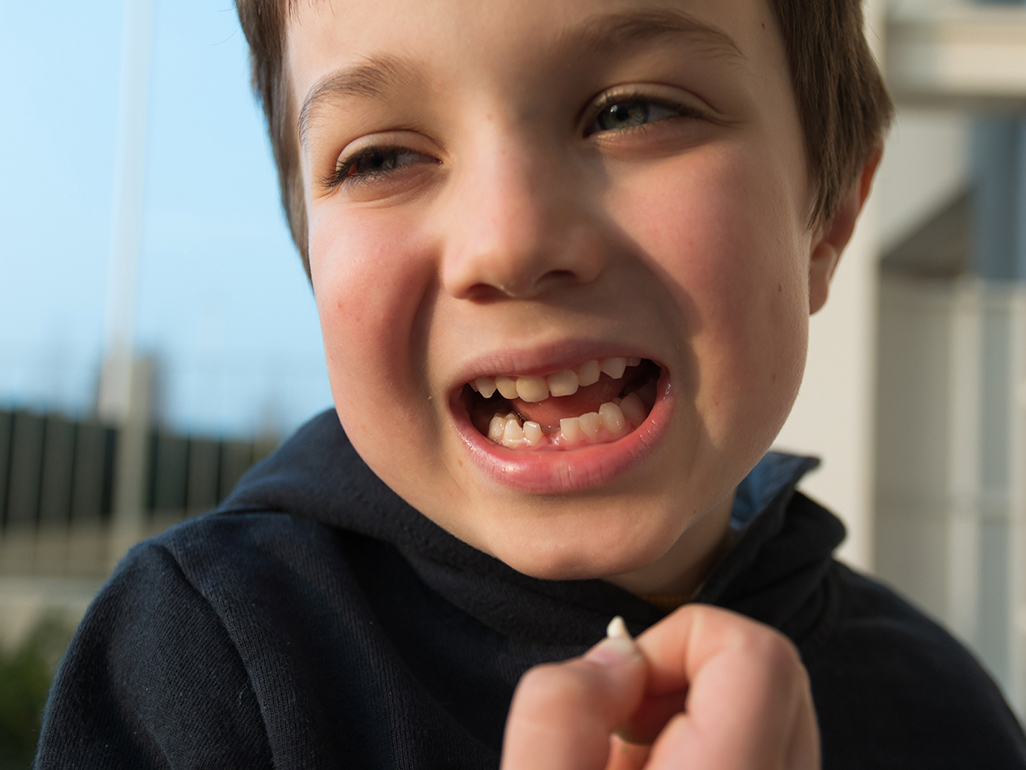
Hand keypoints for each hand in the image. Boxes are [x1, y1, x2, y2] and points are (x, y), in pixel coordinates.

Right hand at [500, 605, 819, 769]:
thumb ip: (559, 710)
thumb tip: (615, 657)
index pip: (758, 652)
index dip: (681, 639)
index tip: (623, 687)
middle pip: (772, 669)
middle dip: (686, 671)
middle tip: (623, 727)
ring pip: (770, 709)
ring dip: (692, 712)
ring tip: (629, 764)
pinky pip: (764, 747)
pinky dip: (707, 743)